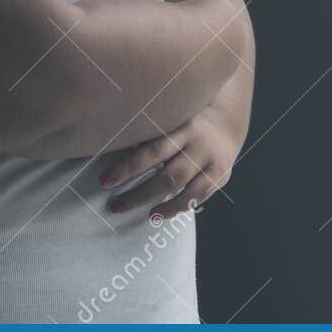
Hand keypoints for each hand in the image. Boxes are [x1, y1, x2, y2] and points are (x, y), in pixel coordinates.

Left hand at [99, 103, 240, 220]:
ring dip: (161, 208)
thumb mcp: (171, 117)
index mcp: (184, 127)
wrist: (227, 120)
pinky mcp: (221, 177)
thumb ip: (149, 132)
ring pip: (187, 192)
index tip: (105, 181)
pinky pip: (198, 198)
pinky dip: (177, 208)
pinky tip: (158, 214)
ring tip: (141, 214)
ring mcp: (213, 164)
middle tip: (115, 206)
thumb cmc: (185, 119)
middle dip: (139, 194)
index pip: (153, 151)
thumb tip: (112, 145)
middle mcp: (201, 146)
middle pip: (170, 176)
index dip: (128, 167)